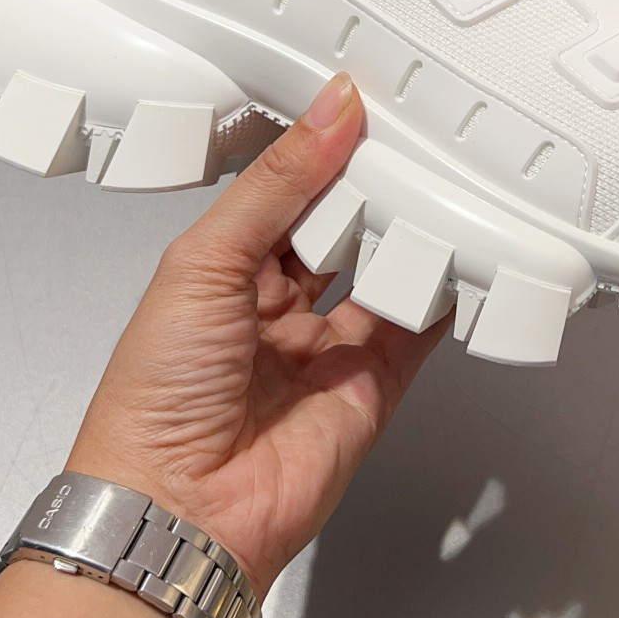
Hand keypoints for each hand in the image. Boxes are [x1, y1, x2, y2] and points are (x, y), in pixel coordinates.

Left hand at [68, 74, 447, 597]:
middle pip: (340, 229)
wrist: (180, 510)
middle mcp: (277, 307)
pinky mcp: (372, 387)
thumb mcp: (205, 261)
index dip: (320, 152)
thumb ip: (276, 186)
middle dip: (372, 188)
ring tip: (438, 184)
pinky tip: (461, 253)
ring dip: (410, 232)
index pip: (285, 192)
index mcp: (224, 270)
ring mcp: (328, 348)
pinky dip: (443, 292)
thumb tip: (330, 112)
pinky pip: (418, 328)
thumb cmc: (157, 397)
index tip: (361, 107)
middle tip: (410, 140)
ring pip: (384, 272)